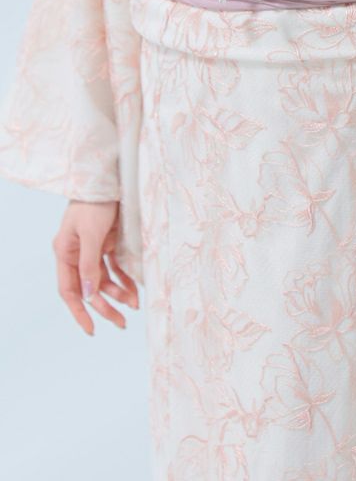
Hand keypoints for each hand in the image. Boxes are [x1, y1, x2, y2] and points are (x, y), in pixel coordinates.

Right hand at [52, 199, 138, 335]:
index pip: (69, 290)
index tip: (92, 330)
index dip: (80, 311)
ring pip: (105, 280)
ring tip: (135, 305)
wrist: (108, 178)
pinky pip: (116, 267)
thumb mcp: (90, 234)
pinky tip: (136, 288)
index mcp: (64, 253)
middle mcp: (77, 254)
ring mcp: (93, 249)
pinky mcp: (108, 242)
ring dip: (119, 293)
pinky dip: (125, 278)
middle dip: (105, 307)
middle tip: (122, 324)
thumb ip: (89, 265)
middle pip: (90, 288)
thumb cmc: (94, 203)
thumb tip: (90, 296)